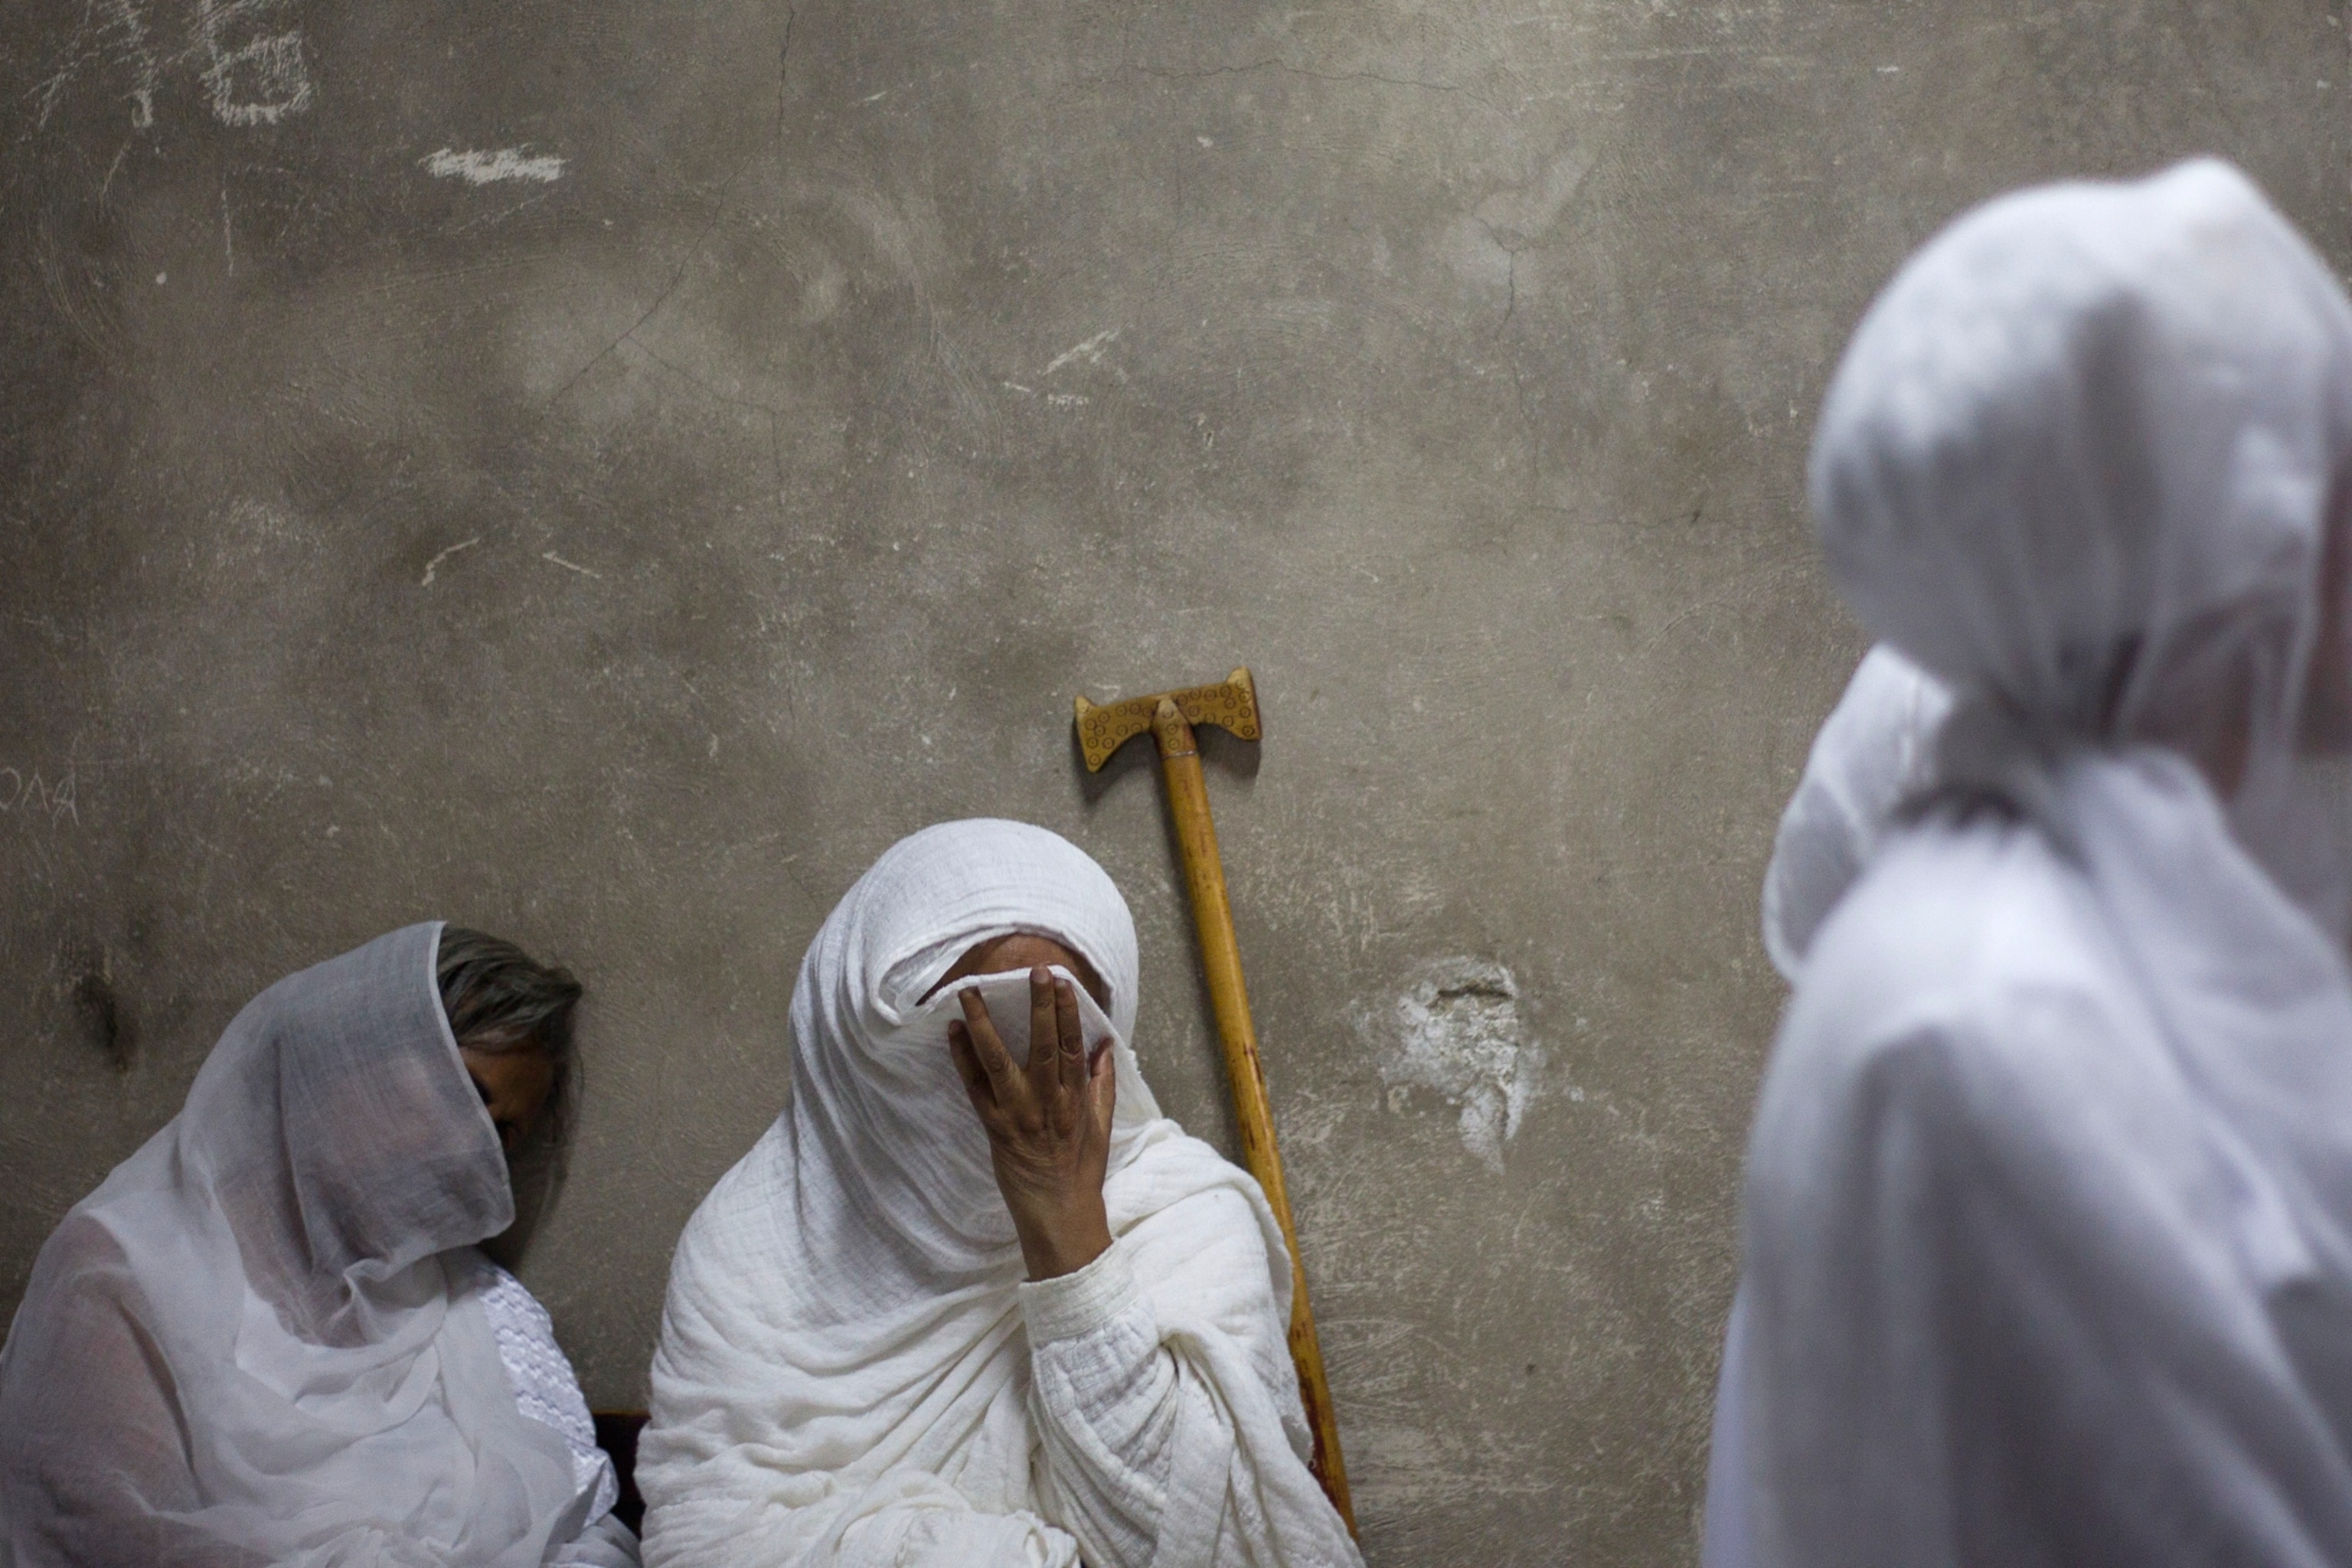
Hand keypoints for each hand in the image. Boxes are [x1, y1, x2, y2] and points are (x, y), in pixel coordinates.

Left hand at [948, 966, 1116, 1279]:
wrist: (1058, 1213)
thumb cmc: (1081, 1170)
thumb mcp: (1102, 1125)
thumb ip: (1102, 1083)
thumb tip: (1105, 1044)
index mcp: (1074, 1099)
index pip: (1073, 1047)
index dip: (1068, 1013)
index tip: (1062, 982)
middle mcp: (1047, 1102)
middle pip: (1043, 1046)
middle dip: (1039, 1007)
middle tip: (1034, 972)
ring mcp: (1017, 1114)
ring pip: (1000, 1061)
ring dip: (984, 1024)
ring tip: (971, 992)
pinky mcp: (993, 1127)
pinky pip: (974, 1087)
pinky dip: (962, 1057)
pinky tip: (953, 1030)